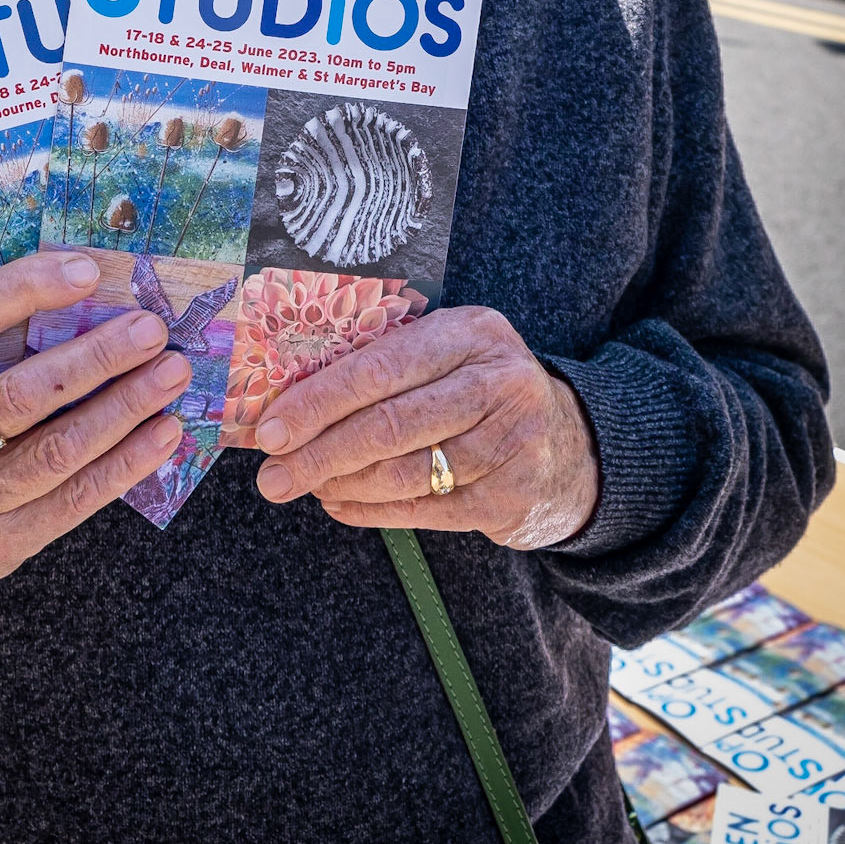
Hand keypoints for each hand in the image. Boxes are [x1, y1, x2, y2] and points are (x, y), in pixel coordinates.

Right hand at [0, 251, 189, 590]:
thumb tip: (89, 288)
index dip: (25, 289)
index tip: (88, 271)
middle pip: (23, 393)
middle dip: (97, 358)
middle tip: (150, 330)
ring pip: (59, 448)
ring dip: (125, 407)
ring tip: (172, 373)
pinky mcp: (2, 542)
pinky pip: (77, 498)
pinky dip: (128, 462)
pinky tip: (164, 432)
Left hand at [252, 305, 599, 549]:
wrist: (573, 443)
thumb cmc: (481, 388)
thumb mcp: (450, 352)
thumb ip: (388, 362)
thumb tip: (291, 397)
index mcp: (472, 332)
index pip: (381, 366)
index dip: (319, 399)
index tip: (270, 427)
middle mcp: (498, 382)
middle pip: (390, 424)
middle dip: (319, 452)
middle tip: (273, 474)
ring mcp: (511, 443)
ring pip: (405, 471)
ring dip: (341, 483)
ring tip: (303, 485)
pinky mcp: (511, 497)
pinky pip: (426, 510)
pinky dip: (373, 511)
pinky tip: (339, 504)